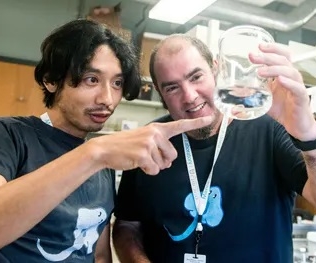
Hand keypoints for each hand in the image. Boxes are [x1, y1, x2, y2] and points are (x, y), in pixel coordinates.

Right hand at [92, 116, 212, 174]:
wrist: (105, 149)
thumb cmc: (125, 145)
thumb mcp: (143, 139)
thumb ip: (159, 145)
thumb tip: (169, 162)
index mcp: (157, 128)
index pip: (180, 125)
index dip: (196, 122)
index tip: (210, 118)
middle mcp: (155, 133)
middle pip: (173, 156)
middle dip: (162, 161)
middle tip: (146, 156)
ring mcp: (150, 143)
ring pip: (163, 164)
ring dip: (153, 166)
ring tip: (139, 158)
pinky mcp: (144, 154)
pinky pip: (154, 170)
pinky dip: (147, 171)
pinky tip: (136, 163)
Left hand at [249, 42, 315, 140]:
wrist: (296, 126)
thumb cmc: (283, 110)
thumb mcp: (264, 99)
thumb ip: (251, 94)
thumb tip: (233, 95)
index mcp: (283, 75)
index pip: (281, 56)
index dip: (272, 49)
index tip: (259, 46)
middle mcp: (291, 78)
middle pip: (283, 61)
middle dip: (267, 57)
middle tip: (253, 57)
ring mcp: (297, 87)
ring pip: (290, 72)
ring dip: (274, 69)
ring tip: (260, 71)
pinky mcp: (302, 99)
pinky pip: (298, 88)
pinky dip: (289, 83)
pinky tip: (280, 80)